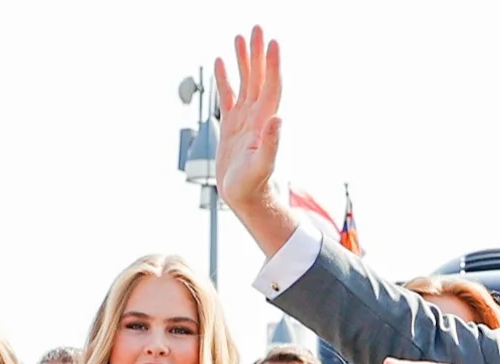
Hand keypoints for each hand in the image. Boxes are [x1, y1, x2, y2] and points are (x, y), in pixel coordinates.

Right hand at [213, 28, 301, 252]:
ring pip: (245, 82)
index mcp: (265, 121)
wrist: (247, 199)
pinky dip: (225, 79)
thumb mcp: (262, 165)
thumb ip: (271, 143)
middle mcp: (257, 116)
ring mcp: (245, 119)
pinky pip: (229, 96)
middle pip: (259, 77)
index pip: (271, 86)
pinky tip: (221, 63)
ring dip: (243, 60)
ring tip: (239, 37)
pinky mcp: (233, 127)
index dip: (272, 64)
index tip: (271, 42)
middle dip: (257, 53)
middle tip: (255, 28)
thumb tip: (278, 119)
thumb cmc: (254, 186)